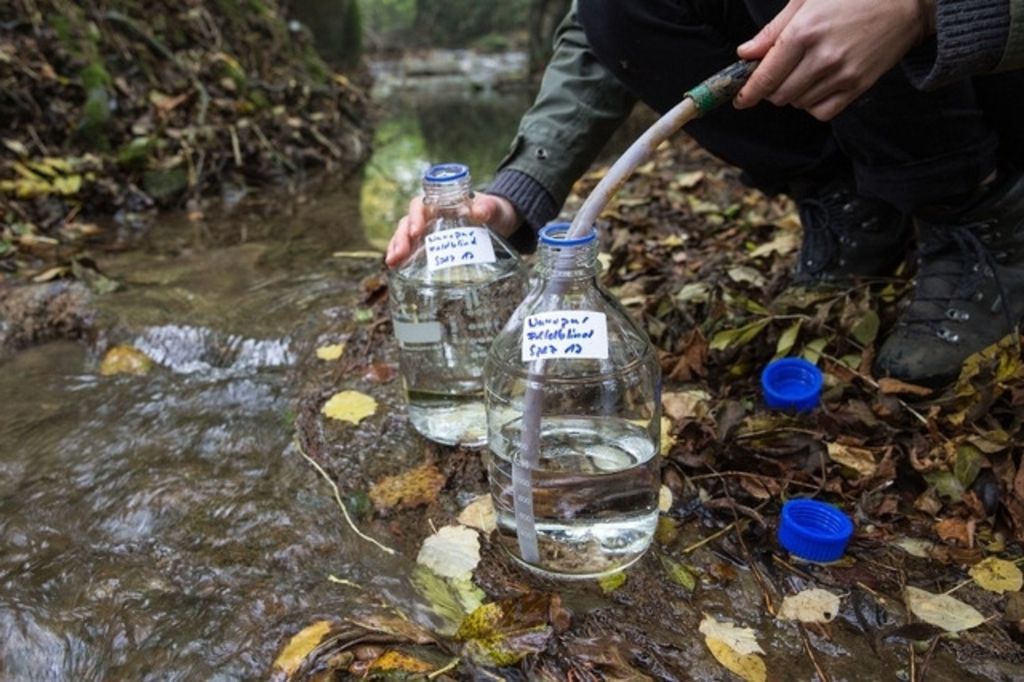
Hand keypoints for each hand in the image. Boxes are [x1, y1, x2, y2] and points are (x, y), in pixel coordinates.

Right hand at [385, 193, 520, 267]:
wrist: (501, 224)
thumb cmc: (495, 212)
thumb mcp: (496, 209)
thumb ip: (490, 207)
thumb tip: (479, 211)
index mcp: (442, 204)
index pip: (420, 205)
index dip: (415, 216)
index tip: (416, 231)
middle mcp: (431, 217)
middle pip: (408, 223)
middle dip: (400, 238)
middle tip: (399, 254)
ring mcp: (430, 233)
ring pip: (406, 238)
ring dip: (396, 249)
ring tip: (392, 264)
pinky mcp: (432, 248)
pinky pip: (412, 251)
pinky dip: (403, 259)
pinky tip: (397, 270)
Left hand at [734, 0, 932, 120]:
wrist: (907, 2)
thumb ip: (773, 30)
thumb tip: (744, 54)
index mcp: (805, 31)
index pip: (765, 76)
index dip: (748, 92)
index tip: (740, 99)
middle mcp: (822, 57)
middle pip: (779, 95)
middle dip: (772, 89)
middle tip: (779, 73)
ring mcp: (843, 75)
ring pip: (798, 104)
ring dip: (793, 94)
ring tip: (805, 71)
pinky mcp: (859, 87)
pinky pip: (822, 113)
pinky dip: (813, 104)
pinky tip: (818, 86)